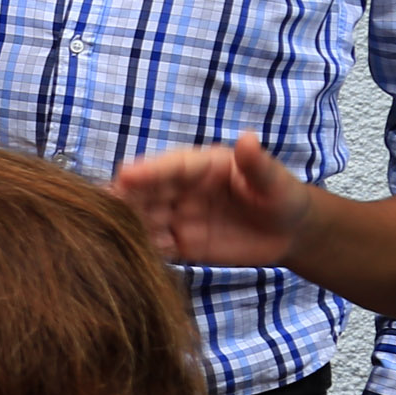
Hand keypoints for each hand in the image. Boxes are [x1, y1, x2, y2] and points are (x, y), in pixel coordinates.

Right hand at [113, 133, 310, 266]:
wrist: (290, 231)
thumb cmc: (282, 195)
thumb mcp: (274, 181)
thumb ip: (257, 165)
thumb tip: (248, 139)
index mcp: (202, 166)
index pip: (171, 167)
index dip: (149, 171)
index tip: (126, 175)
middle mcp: (184, 189)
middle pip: (149, 192)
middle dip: (127, 198)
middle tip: (104, 207)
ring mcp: (180, 217)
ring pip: (147, 219)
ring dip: (130, 225)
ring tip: (110, 234)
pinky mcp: (183, 244)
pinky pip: (158, 246)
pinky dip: (144, 249)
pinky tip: (133, 255)